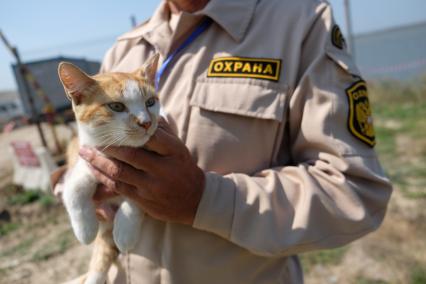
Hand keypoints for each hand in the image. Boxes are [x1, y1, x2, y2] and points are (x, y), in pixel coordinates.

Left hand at [79, 119, 205, 224]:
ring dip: (98, 161)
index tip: (114, 124)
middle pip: (130, 154)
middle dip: (108, 146)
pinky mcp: (143, 200)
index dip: (131, 130)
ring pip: (119, 172)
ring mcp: (152, 186)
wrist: (195, 200)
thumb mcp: (179, 148)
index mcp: (174, 151)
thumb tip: (144, 115)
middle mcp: (163, 169)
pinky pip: (118, 187)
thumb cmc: (183, 168)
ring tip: (84, 152)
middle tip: (92, 137)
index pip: (150, 136)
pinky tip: (93, 169)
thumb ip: (163, 131)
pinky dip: (103, 177)